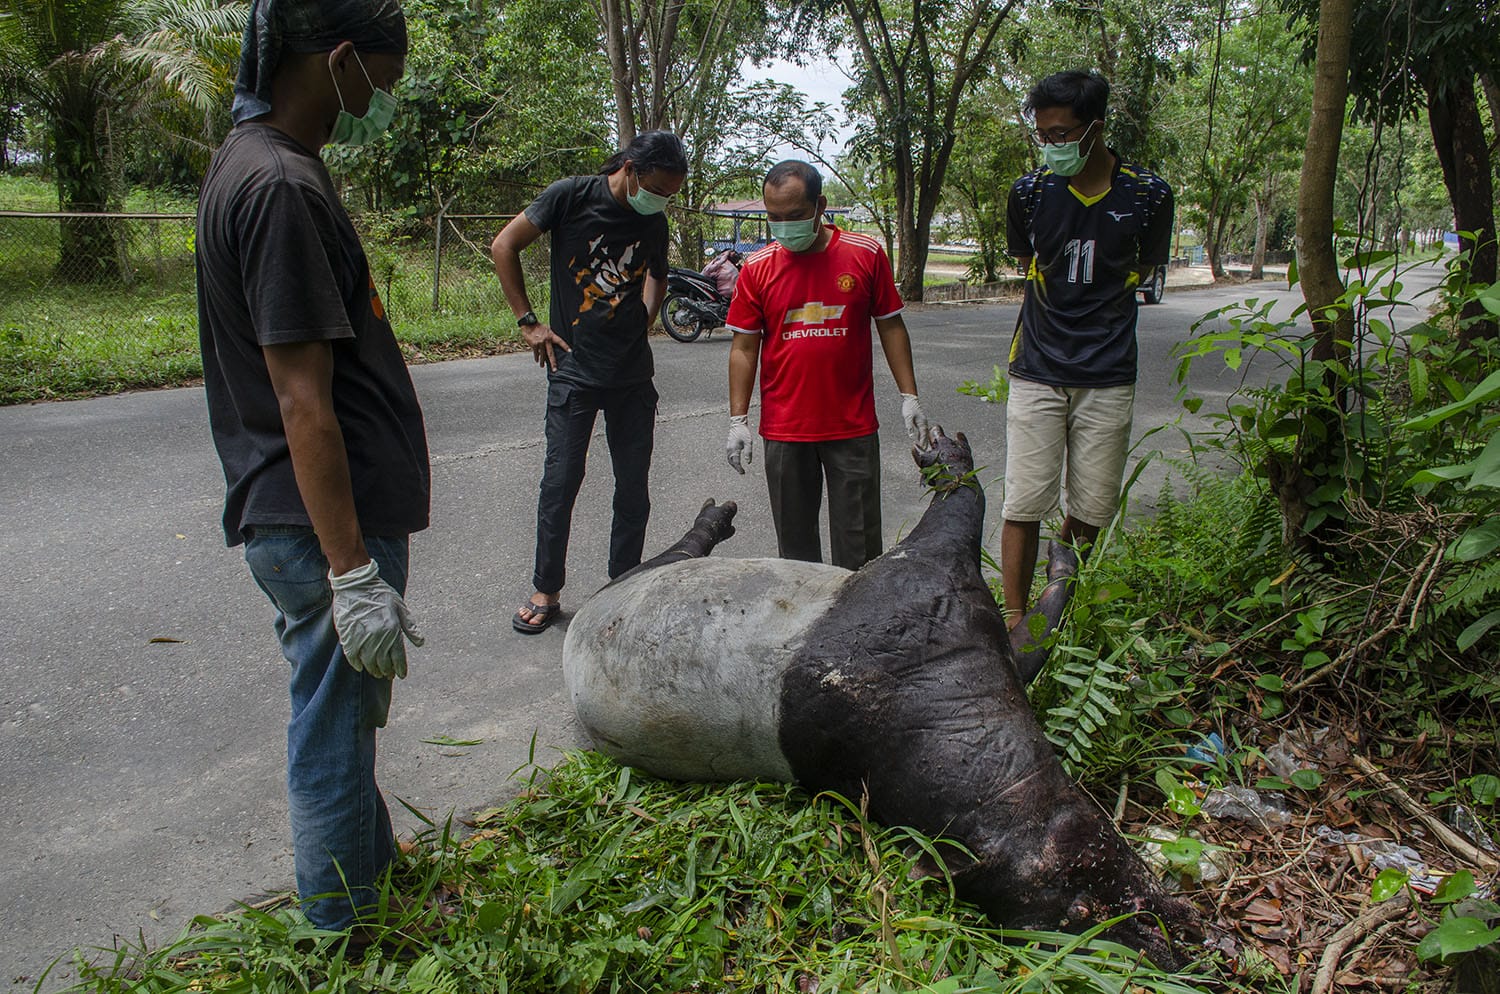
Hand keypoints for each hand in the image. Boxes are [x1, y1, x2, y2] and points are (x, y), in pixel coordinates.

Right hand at [328, 559, 423, 679]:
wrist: (355, 583)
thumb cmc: (380, 593)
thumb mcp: (400, 606)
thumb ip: (410, 626)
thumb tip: (420, 642)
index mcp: (392, 629)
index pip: (398, 657)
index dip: (400, 669)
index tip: (401, 675)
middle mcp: (378, 636)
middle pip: (384, 663)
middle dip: (387, 671)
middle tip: (388, 675)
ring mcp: (362, 637)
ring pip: (369, 662)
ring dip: (374, 670)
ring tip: (377, 672)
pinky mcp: (347, 636)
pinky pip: (352, 657)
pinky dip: (357, 664)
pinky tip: (361, 667)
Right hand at [523, 322, 570, 371]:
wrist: (529, 324)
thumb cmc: (539, 327)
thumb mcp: (547, 330)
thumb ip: (550, 337)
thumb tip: (553, 345)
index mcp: (551, 335)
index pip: (560, 341)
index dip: (565, 346)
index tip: (570, 351)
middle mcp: (547, 340)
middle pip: (551, 353)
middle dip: (553, 362)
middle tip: (555, 369)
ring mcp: (540, 343)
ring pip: (542, 355)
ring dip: (542, 362)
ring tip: (542, 366)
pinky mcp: (534, 344)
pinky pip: (536, 353)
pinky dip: (536, 357)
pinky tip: (537, 361)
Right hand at [726, 415, 753, 473]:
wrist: (737, 424)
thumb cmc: (743, 432)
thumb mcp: (748, 442)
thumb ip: (748, 452)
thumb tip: (748, 462)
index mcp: (734, 449)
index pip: (736, 462)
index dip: (739, 468)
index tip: (743, 472)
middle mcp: (729, 449)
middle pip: (731, 462)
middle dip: (736, 468)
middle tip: (741, 472)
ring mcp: (728, 447)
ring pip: (729, 459)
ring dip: (734, 464)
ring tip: (739, 468)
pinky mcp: (729, 446)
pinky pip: (729, 456)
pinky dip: (732, 460)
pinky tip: (736, 460)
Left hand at [900, 393, 930, 448]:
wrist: (910, 399)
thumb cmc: (909, 407)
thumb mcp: (908, 418)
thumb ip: (909, 427)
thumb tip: (911, 436)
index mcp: (922, 423)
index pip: (923, 436)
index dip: (923, 443)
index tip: (923, 450)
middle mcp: (924, 423)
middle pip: (925, 436)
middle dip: (925, 444)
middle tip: (925, 452)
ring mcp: (922, 422)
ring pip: (924, 434)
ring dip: (924, 440)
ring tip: (924, 447)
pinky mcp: (920, 421)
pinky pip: (922, 431)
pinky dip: (922, 436)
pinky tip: (920, 438)